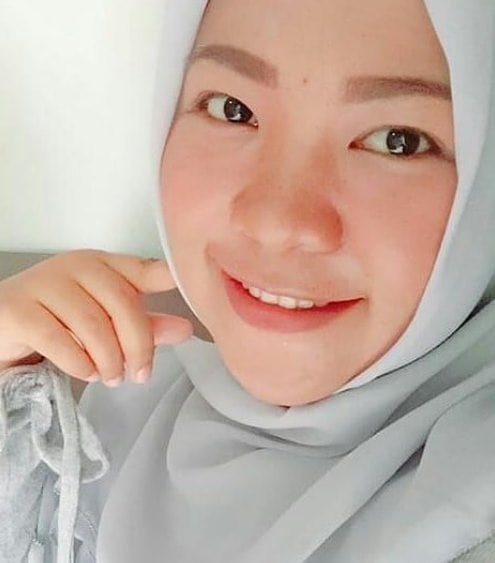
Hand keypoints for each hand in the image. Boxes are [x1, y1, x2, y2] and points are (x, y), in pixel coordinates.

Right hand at [0, 249, 192, 385]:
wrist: (3, 327)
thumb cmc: (58, 321)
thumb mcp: (105, 322)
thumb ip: (144, 325)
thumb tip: (185, 329)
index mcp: (103, 266)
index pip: (143, 268)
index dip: (168, 276)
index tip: (187, 288)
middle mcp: (75, 267)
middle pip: (122, 303)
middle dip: (138, 344)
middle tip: (140, 373)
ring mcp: (44, 284)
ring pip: (92, 323)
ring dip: (109, 358)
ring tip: (111, 376)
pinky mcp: (17, 309)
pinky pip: (58, 339)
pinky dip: (79, 362)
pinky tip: (86, 371)